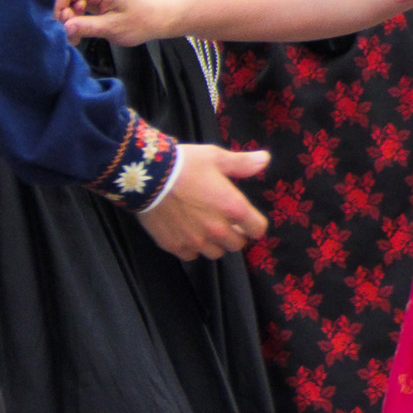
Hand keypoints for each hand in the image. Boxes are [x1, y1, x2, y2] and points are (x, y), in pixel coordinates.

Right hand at [54, 0, 180, 46]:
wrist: (156, 19)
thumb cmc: (140, 22)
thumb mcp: (112, 28)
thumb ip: (86, 26)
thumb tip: (64, 28)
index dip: (57, 9)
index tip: (60, 28)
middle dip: (63, 16)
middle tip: (71, 35)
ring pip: (68, 2)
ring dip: (68, 20)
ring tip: (77, 37)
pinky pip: (75, 6)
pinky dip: (74, 20)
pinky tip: (80, 33)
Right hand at [138, 143, 270, 260]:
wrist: (147, 178)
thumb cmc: (185, 164)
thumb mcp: (215, 157)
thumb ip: (242, 163)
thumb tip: (265, 160)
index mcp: (234, 208)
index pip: (258, 229)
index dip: (254, 224)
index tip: (246, 218)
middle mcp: (218, 230)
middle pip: (237, 244)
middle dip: (234, 234)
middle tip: (223, 220)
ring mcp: (196, 241)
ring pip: (215, 253)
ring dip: (214, 243)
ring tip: (204, 228)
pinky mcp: (176, 246)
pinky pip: (191, 256)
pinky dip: (192, 248)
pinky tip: (185, 233)